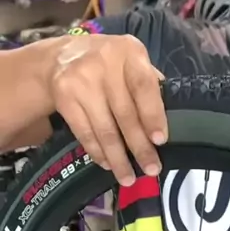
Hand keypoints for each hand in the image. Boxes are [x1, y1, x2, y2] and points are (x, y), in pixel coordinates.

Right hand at [46, 34, 166, 185]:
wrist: (61, 58)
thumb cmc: (109, 65)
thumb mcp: (131, 62)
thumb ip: (149, 86)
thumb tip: (168, 123)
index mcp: (129, 52)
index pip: (143, 86)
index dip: (153, 116)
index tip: (160, 141)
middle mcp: (104, 63)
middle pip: (125, 114)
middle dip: (140, 147)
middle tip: (151, 169)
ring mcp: (81, 81)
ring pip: (104, 129)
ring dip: (118, 159)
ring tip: (128, 178)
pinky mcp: (64, 98)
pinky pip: (85, 133)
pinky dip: (98, 152)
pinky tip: (108, 164)